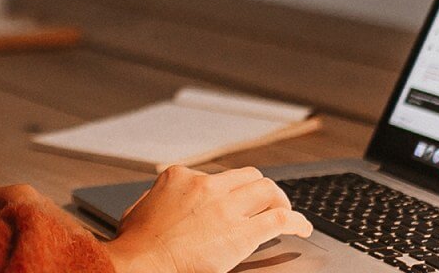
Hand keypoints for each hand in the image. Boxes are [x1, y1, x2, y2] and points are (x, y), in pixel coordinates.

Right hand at [103, 166, 312, 272]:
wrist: (141, 266)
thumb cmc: (136, 247)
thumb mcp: (138, 211)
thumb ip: (155, 200)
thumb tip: (158, 202)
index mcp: (180, 177)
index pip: (217, 175)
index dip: (230, 189)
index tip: (234, 200)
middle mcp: (205, 186)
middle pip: (248, 176)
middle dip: (259, 189)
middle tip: (265, 203)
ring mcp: (225, 207)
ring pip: (268, 190)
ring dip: (280, 201)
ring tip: (286, 212)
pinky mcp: (242, 232)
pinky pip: (280, 219)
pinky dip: (297, 222)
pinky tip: (302, 228)